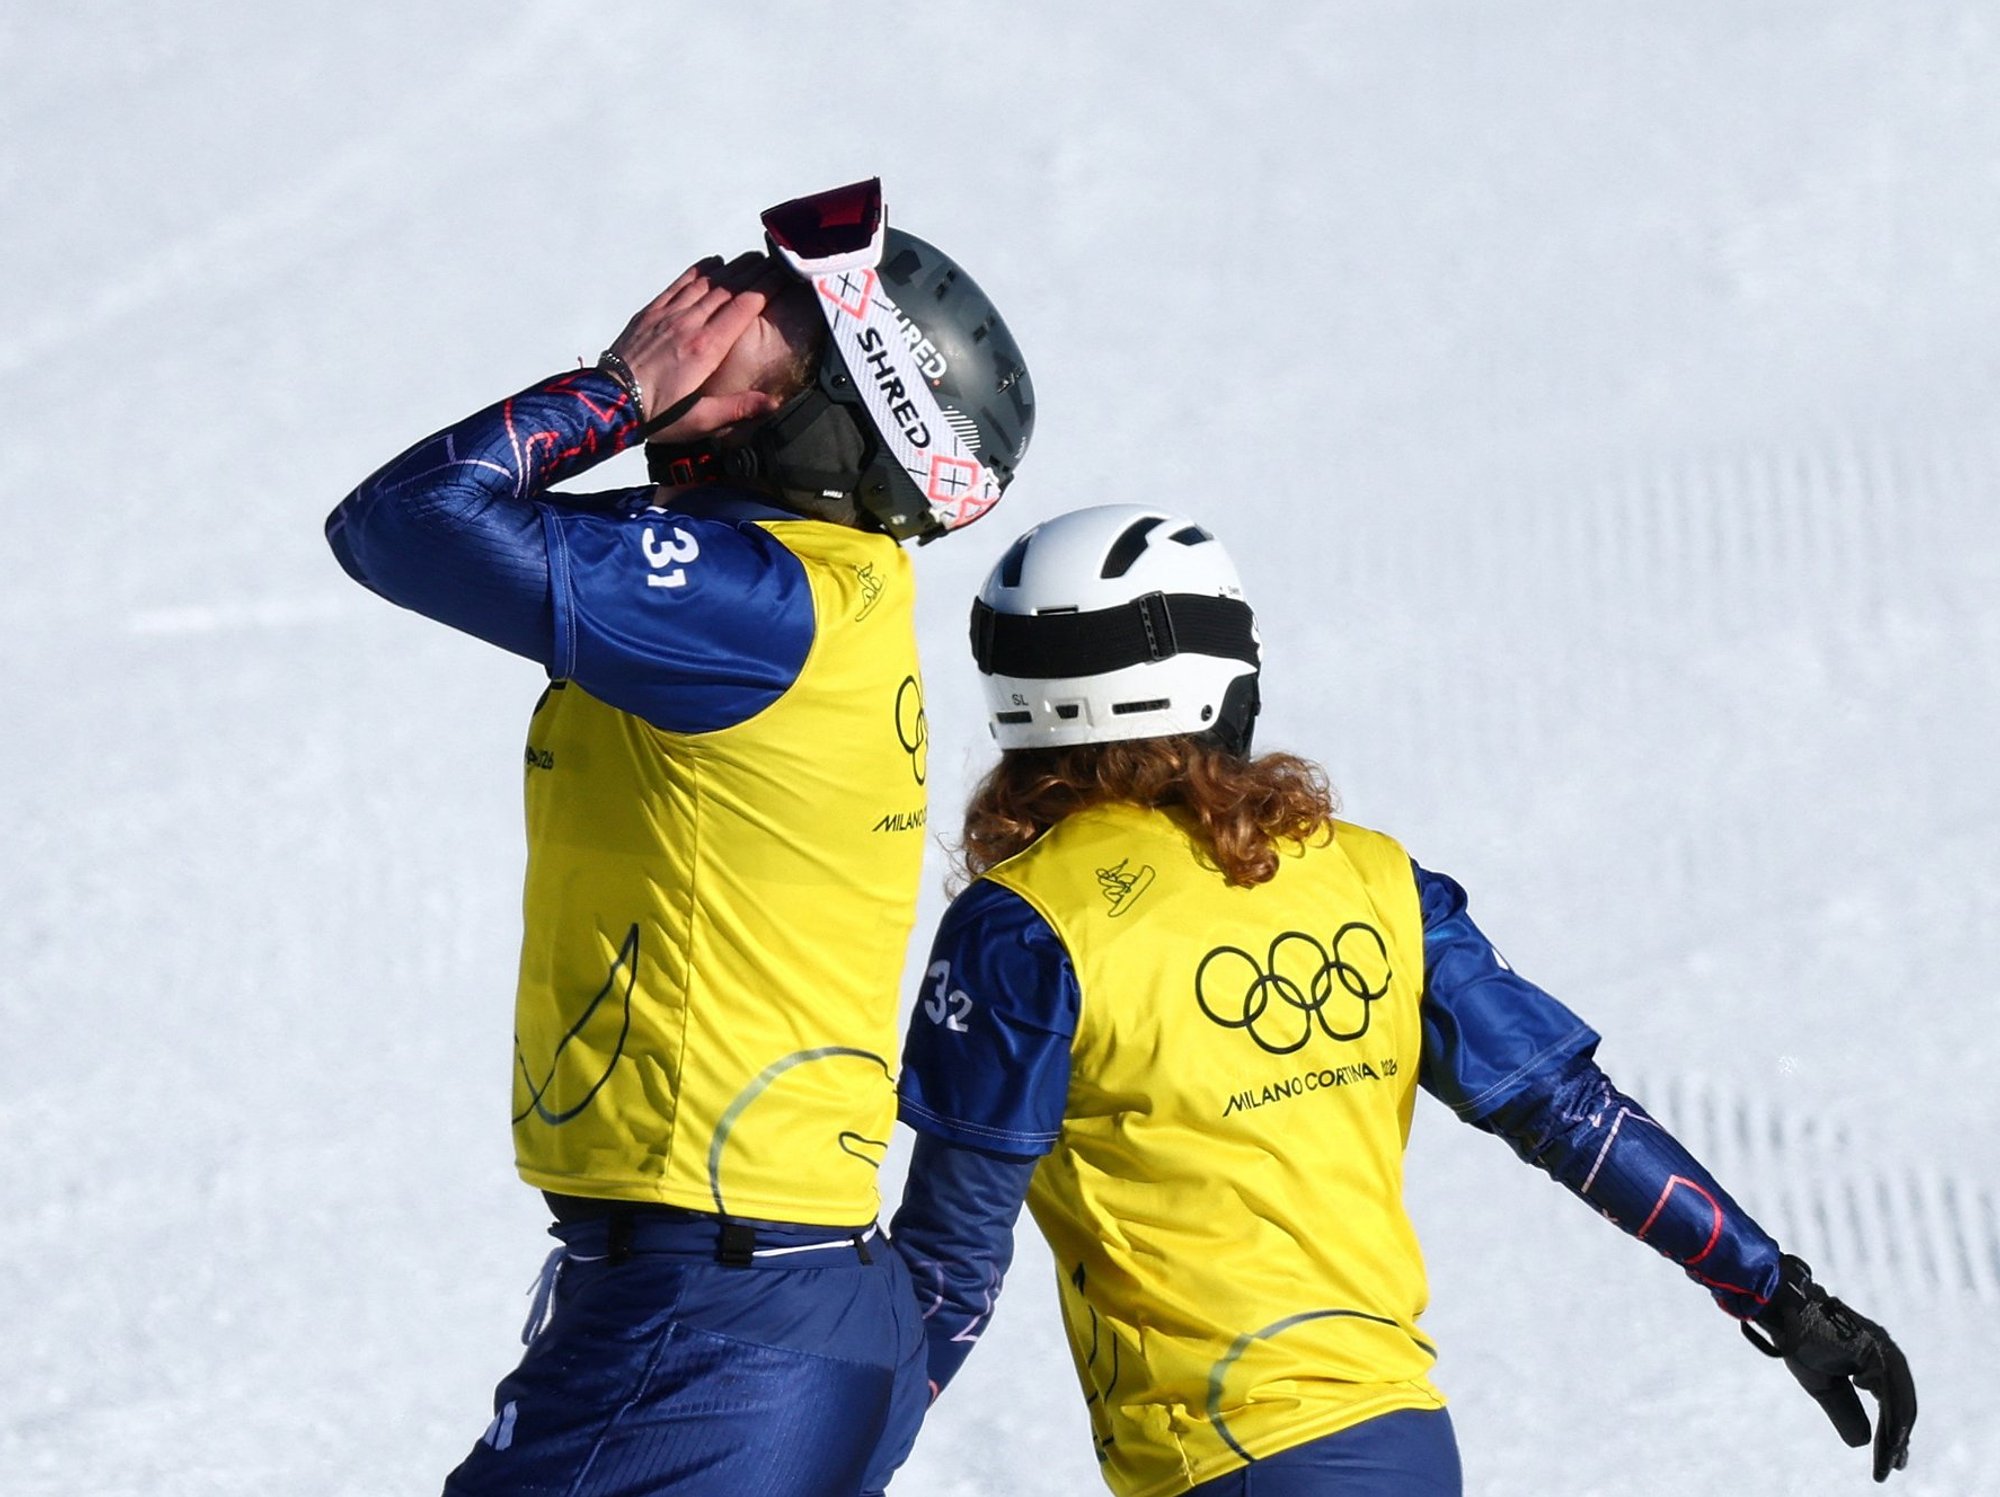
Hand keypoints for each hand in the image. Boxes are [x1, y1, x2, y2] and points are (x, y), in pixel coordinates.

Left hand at [605, 253, 783, 441]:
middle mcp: (689, 324)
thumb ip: (737, 408)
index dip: (767, 287)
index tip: (785, 276)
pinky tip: (713, 264)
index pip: (743, 308)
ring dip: (731, 267)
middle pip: (729, 288)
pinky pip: (679, 284)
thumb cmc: (655, 415)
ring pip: (706, 282)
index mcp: (706, 349)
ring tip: (751, 259)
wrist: (609, 402)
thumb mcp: (699, 420)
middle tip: (776, 261)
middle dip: (755, 271)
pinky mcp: (651, 313)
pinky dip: (699, 270)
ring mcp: (668, 315)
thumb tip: (773, 402)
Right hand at [1744, 1255, 1915, 1481]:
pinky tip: (1893, 1441)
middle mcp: (1885, 1355)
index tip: (1889, 1465)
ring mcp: (1884, 1350)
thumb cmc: (1797, 1342)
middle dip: (1897, 1440)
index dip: (1888, 1436)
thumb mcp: (1823, 1386)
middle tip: (1893, 1468)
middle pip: (1899, 1405)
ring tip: (1892, 1462)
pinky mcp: (1878, 1351)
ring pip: (1901, 1402)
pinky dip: (1894, 1419)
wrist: (1781, 1311)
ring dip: (1898, 1435)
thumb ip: (1845, 1411)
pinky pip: (1893, 1392)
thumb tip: (1864, 1444)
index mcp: (1874, 1362)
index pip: (1889, 1405)